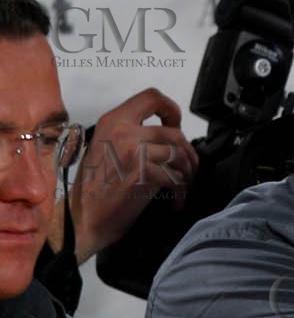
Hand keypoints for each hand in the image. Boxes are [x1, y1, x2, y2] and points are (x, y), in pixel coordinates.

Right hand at [71, 88, 198, 261]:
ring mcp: (133, 152)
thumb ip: (133, 134)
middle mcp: (123, 132)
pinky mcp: (141, 173)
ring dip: (188, 173)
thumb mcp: (107, 148)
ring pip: (180, 155)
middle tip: (187, 170)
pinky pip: (176, 177)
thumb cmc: (95, 189)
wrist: (81, 220)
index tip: (176, 125)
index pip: (152, 97)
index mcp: (113, 121)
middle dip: (188, 154)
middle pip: (175, 133)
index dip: (171, 109)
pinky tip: (176, 201)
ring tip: (183, 186)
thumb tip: (170, 132)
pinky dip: (181, 191)